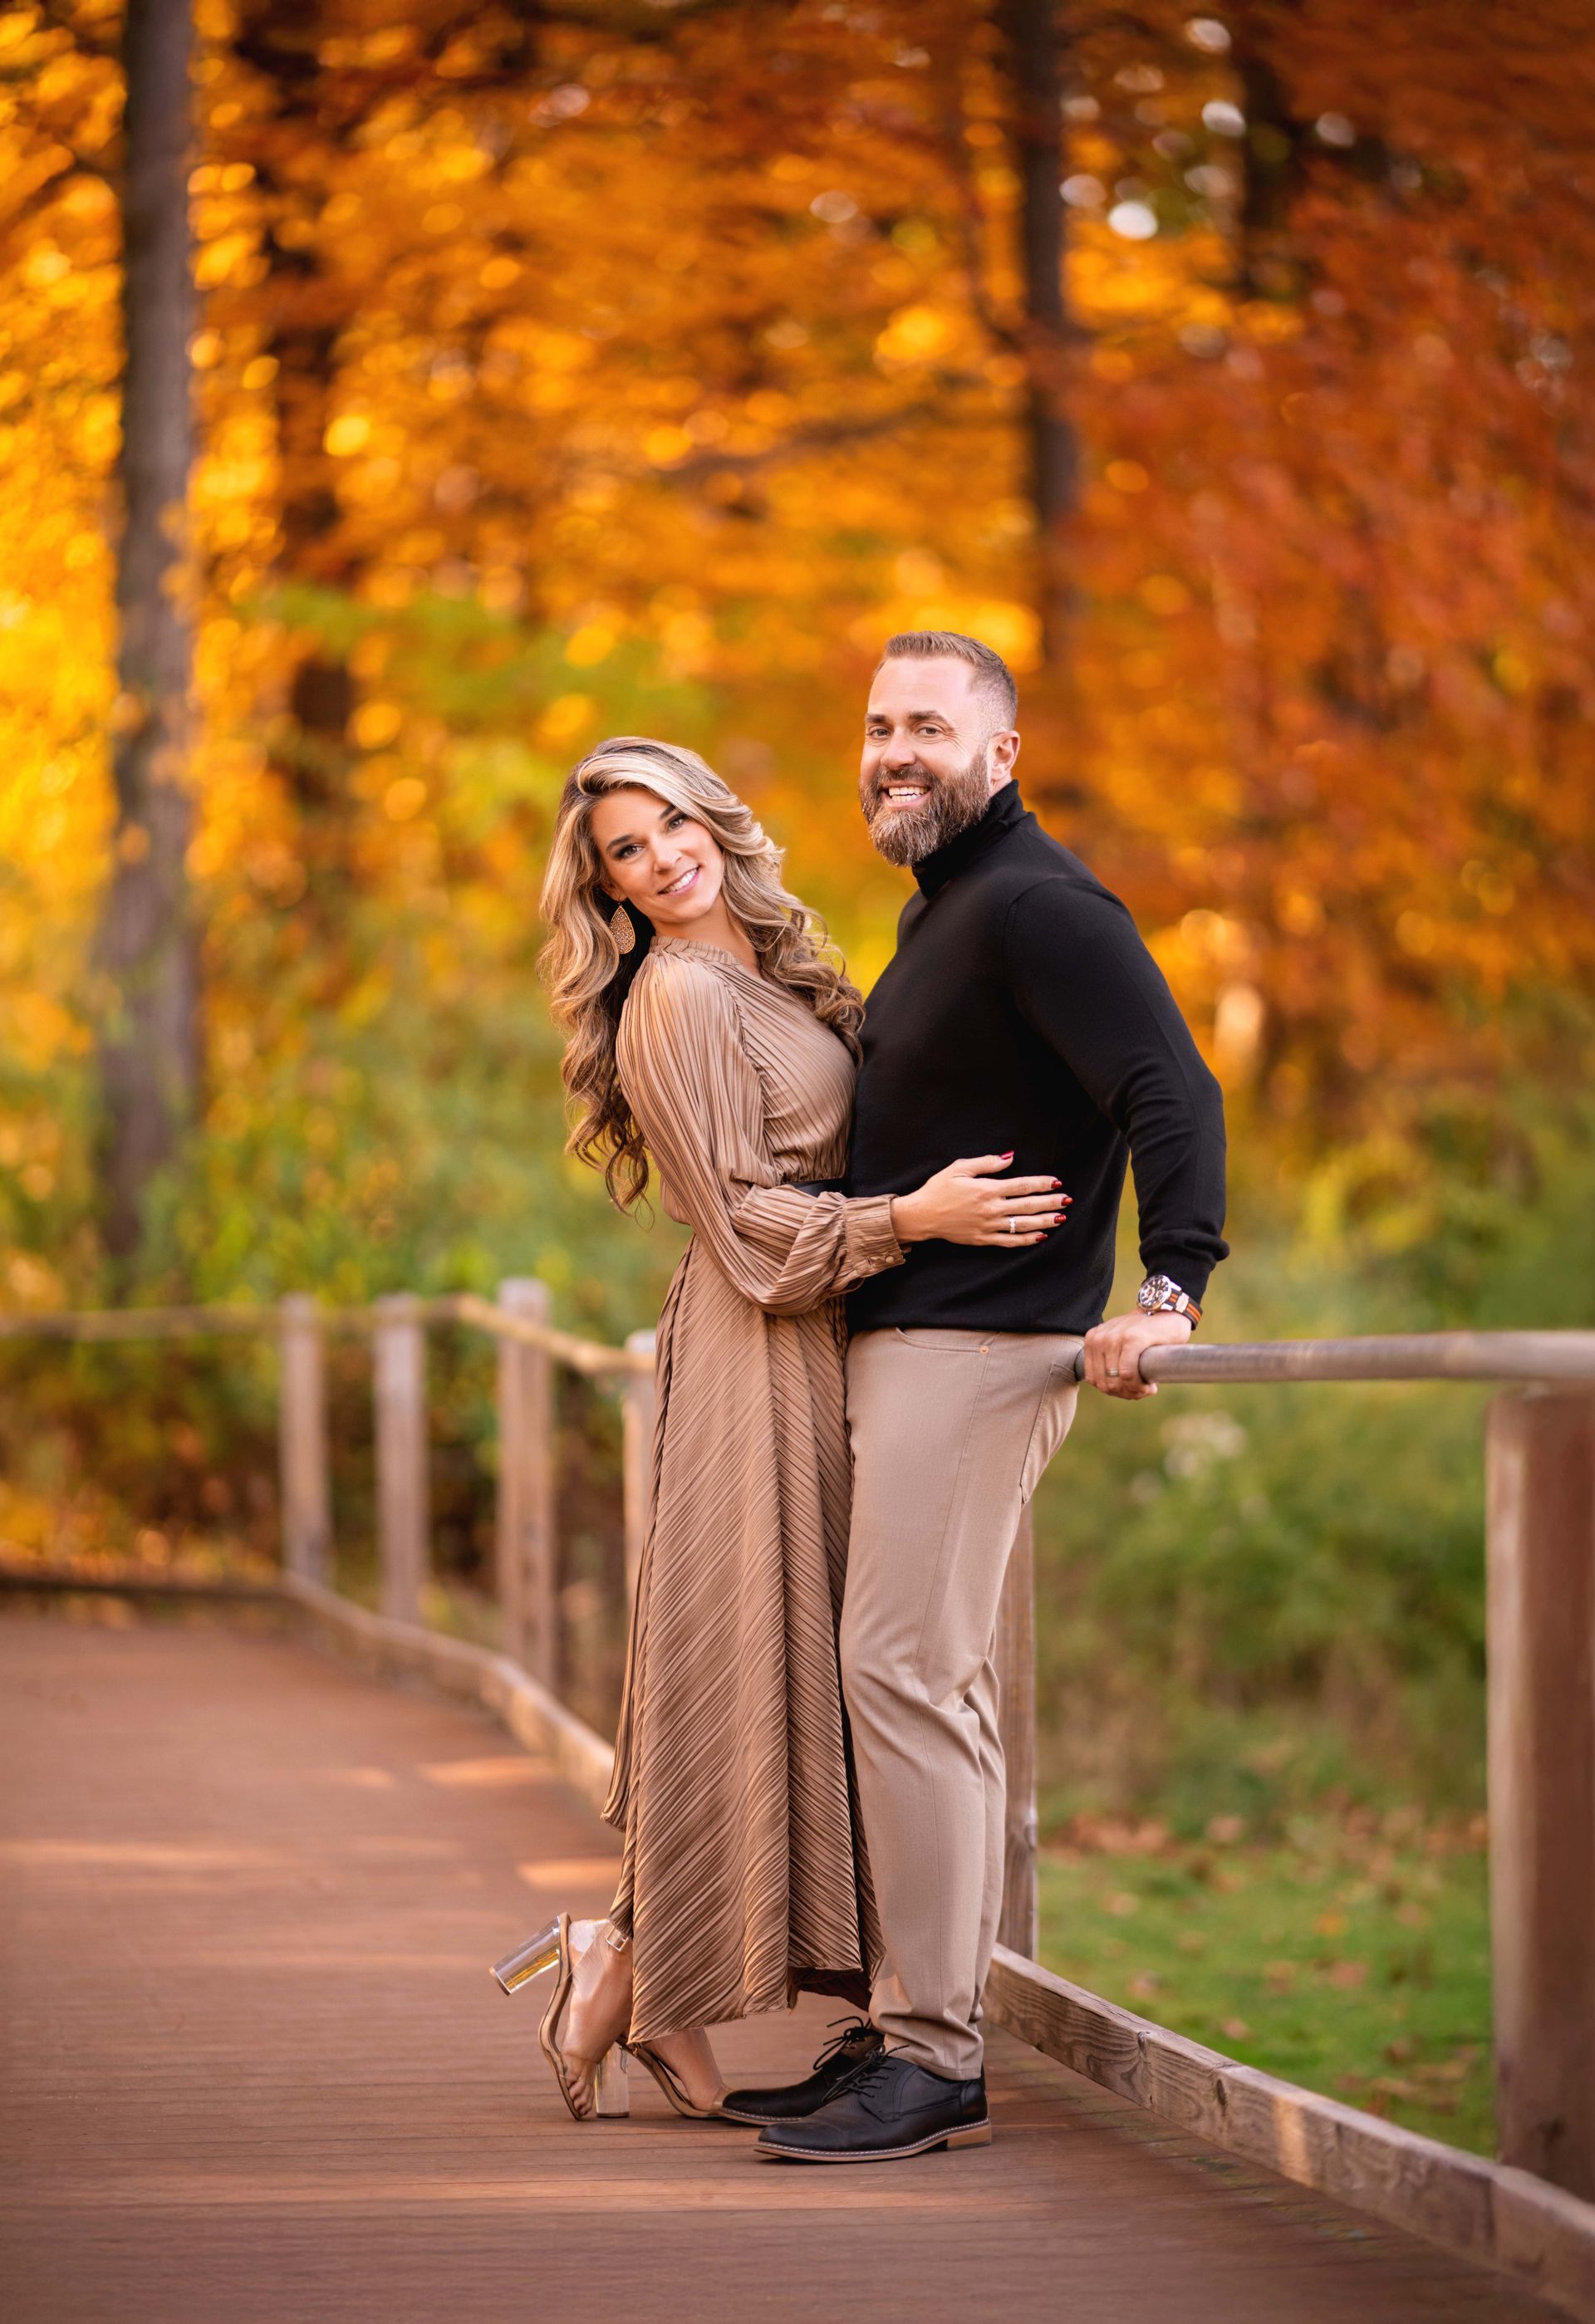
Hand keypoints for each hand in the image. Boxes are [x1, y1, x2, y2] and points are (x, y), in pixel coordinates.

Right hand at [890, 1154, 1070, 1247]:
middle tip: (1067, 1200)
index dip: (1041, 1183)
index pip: (1021, 1186)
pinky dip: (1027, 1240)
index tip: (1057, 1182)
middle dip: (1050, 1202)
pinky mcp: (983, 1239)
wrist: (921, 1216)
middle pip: (1027, 1206)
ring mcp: (988, 1227)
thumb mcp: (959, 1168)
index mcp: (986, 1190)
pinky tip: (1040, 1236)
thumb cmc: (938, 1189)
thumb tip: (1010, 1157)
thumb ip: (986, 1163)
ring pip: (1023, 1225)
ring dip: (1044, 1221)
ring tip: (1061, 1218)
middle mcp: (991, 1209)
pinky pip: (1010, 1242)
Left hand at [1082, 1308, 1193, 1399]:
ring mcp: (1115, 1338)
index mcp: (1093, 1340)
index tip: (1130, 1391)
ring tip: (1147, 1388)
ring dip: (1133, 1392)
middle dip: (1125, 1393)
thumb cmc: (1144, 1334)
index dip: (1113, 1392)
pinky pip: (1128, 1374)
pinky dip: (1138, 1386)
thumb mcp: (1119, 1343)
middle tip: (1142, 1391)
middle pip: (1105, 1383)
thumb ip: (1109, 1362)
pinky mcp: (1132, 1340)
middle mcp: (1100, 1338)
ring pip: (1116, 1381)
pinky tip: (1150, 1386)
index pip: (1094, 1379)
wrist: (1168, 1314)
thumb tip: (1110, 1390)